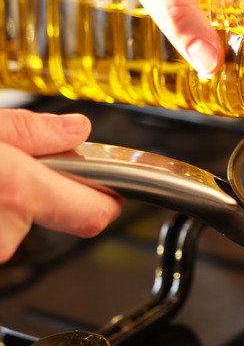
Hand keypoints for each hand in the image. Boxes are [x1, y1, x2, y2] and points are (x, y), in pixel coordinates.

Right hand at [0, 109, 122, 262]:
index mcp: (17, 193)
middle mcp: (2, 234)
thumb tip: (75, 130)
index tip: (112, 187)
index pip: (94, 214)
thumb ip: (30, 131)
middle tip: (18, 169)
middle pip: (52, 218)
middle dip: (42, 194)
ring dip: (9, 206)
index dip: (109, 200)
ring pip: (17, 227)